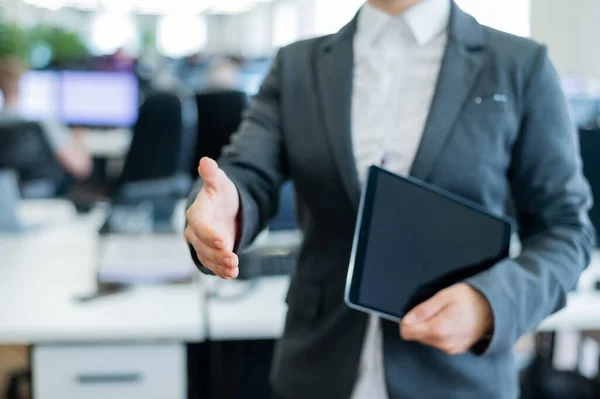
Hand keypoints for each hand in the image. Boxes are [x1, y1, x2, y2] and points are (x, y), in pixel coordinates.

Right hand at [185, 157, 240, 278]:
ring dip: (220, 265)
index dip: (210, 235)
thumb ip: (213, 174)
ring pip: (208, 258)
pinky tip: (232, 274)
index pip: (200, 225)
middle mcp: (195, 230)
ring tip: (234, 270)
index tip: (224, 243)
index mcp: (197, 212)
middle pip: (203, 245)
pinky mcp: (209, 253)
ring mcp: (202, 244)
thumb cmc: (221, 195)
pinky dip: (221, 271)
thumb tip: (206, 161)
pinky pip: (212, 264)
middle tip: (233, 260)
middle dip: (217, 254)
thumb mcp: (220, 183)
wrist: (224, 209)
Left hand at [400, 283, 492, 354]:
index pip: (406, 332)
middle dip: (420, 322)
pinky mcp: (455, 350)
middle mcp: (444, 343)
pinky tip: (450, 322)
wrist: (494, 310)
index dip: (407, 320)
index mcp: (439, 329)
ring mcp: (450, 348)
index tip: (416, 312)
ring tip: (445, 315)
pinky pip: (437, 342)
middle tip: (435, 310)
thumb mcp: (444, 296)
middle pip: (416, 335)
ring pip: (426, 339)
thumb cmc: (470, 299)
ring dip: (429, 327)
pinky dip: (439, 332)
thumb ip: (423, 309)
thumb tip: (407, 319)